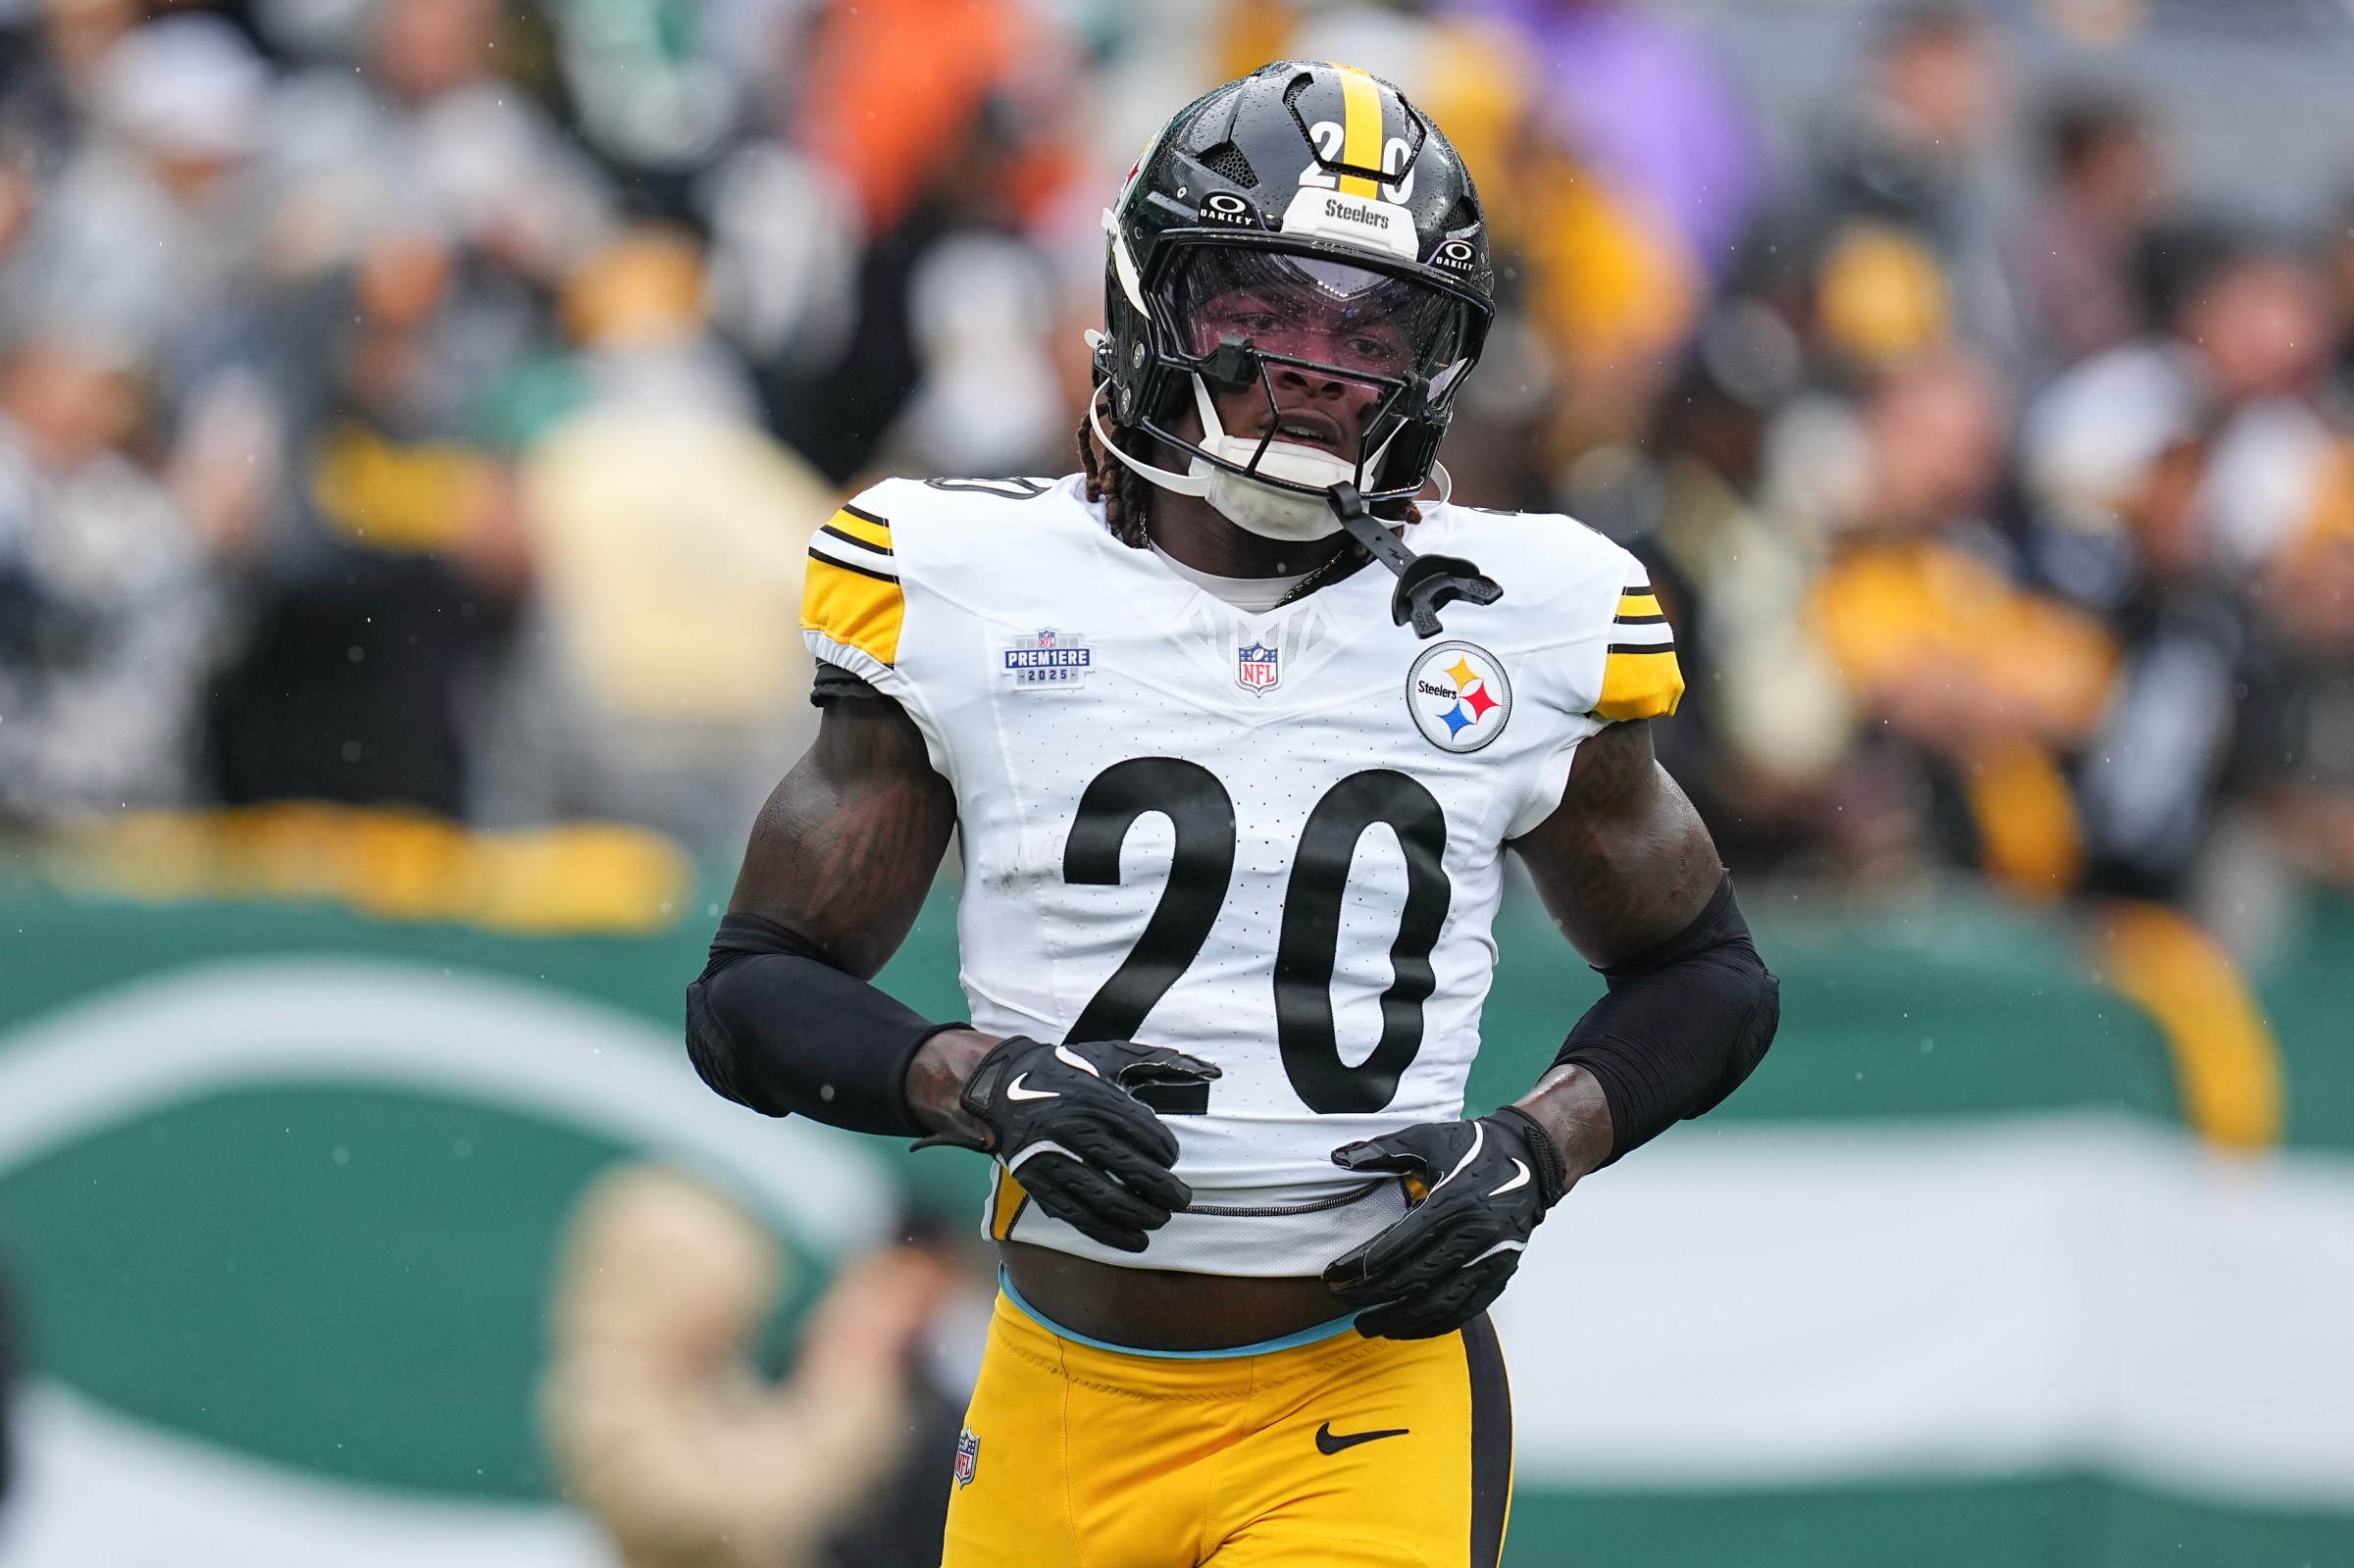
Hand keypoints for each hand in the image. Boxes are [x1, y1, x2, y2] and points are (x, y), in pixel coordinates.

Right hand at [920, 1035, 1219, 1252]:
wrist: (1001, 1087)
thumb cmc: (1065, 1071)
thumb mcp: (1108, 1055)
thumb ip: (1158, 1062)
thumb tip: (1212, 1070)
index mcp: (1095, 1097)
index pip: (1146, 1134)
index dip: (1167, 1152)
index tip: (1171, 1159)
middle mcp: (1074, 1128)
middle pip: (1132, 1169)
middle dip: (1165, 1190)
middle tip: (1182, 1199)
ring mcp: (1053, 1159)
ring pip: (1106, 1198)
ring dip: (1141, 1216)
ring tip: (1161, 1219)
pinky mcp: (1039, 1183)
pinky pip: (1079, 1216)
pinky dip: (1110, 1234)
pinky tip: (1135, 1241)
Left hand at [1322, 1107, 1565, 1339]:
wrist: (1532, 1160)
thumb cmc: (1475, 1148)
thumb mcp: (1427, 1138)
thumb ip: (1382, 1150)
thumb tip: (1338, 1157)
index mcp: (1454, 1200)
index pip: (1399, 1243)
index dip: (1362, 1263)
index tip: (1335, 1274)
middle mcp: (1475, 1234)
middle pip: (1415, 1277)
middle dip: (1373, 1294)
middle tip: (1342, 1299)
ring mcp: (1491, 1259)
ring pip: (1440, 1303)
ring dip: (1400, 1319)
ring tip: (1367, 1325)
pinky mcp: (1501, 1274)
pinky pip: (1465, 1310)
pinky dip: (1433, 1325)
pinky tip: (1406, 1328)